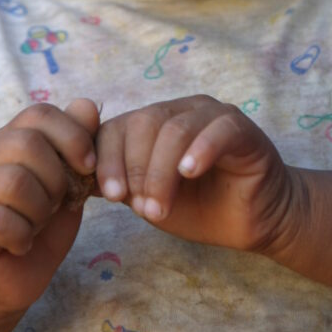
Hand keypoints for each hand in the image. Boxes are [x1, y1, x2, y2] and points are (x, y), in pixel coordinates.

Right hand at [0, 98, 98, 314]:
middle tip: (56, 204)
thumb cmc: (41, 228)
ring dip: (39, 209)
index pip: (38, 113)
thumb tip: (88, 104)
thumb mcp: (69, 183)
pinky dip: (22, 236)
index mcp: (6, 141)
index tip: (89, 167)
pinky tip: (22, 244)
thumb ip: (76, 146)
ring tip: (37, 225)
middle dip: (56, 178)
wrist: (10, 281)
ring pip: (13, 181)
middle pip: (26, 143)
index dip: (72, 135)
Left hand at [95, 94, 294, 253]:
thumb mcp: (151, 199)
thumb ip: (122, 185)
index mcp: (154, 124)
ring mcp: (212, 114)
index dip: (108, 158)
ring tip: (161, 207)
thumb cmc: (201, 208)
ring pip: (175, 129)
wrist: (253, 221)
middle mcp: (180, 111)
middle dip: (134, 168)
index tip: (109, 197)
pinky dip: (199, 151)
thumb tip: (78, 180)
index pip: (118, 126)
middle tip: (141, 208)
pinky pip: (217, 130)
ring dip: (161, 172)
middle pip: (144, 123)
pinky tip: (189, 173)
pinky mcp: (241, 127)